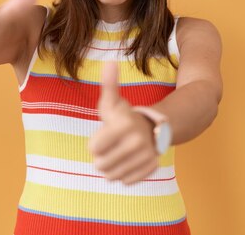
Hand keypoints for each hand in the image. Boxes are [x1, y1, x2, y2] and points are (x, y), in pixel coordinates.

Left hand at [88, 62, 158, 184]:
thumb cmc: (123, 117)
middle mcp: (137, 142)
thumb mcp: (112, 102)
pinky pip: (126, 181)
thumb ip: (109, 84)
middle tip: (111, 147)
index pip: (93, 149)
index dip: (95, 144)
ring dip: (111, 167)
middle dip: (101, 158)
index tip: (104, 135)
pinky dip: (125, 174)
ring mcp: (146, 156)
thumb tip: (109, 62)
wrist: (151, 129)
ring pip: (112, 176)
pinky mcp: (151, 168)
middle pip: (100, 165)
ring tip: (118, 154)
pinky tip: (129, 162)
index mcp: (124, 126)